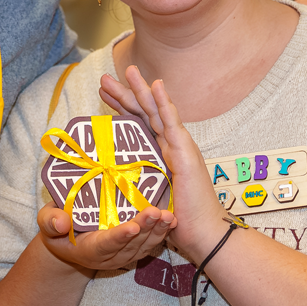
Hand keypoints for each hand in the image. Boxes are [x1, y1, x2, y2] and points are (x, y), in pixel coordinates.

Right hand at [38, 203, 173, 270]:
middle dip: (145, 229)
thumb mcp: (46, 223)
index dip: (119, 237)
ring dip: (157, 232)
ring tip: (169, 216)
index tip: (133, 227)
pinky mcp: (132, 250)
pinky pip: (149, 244)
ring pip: (143, 246)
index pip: (105, 244)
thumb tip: (61, 223)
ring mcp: (122, 255)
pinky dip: (161, 233)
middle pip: (130, 245)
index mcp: (88, 250)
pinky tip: (171, 220)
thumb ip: (50, 222)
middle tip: (158, 212)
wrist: (68, 243)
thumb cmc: (57, 229)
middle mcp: (108, 257)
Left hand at [109, 67, 227, 259]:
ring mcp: (180, 147)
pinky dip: (164, 103)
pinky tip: (156, 85)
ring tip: (127, 70)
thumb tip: (111, 183)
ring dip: (141, 90)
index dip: (120, 109)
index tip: (103, 95)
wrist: (203, 234)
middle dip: (124, 94)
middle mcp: (170, 146)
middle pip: (143, 114)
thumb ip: (136, 185)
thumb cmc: (177, 221)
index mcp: (161, 154)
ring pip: (156, 111)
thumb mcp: (149, 197)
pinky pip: (172, 123)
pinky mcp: (186, 153)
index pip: (137, 125)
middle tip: (104, 79)